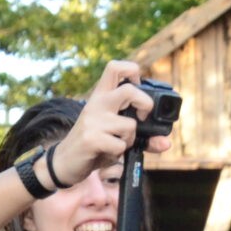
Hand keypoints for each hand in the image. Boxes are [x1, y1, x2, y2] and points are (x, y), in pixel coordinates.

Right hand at [47, 59, 169, 186]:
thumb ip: (142, 137)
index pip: (115, 67)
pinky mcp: (91, 139)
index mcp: (100, 96)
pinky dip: (118, 154)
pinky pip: (120, 145)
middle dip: (145, 104)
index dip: (133, 71)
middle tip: (142, 117)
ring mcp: (93, 120)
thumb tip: (166, 143)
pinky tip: (106, 154)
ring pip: (129, 126)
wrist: (64, 163)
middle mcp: (96, 104)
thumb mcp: (115, 136)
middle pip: (129, 89)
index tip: (138, 87)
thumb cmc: (93, 145)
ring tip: (115, 144)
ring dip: (129, 140)